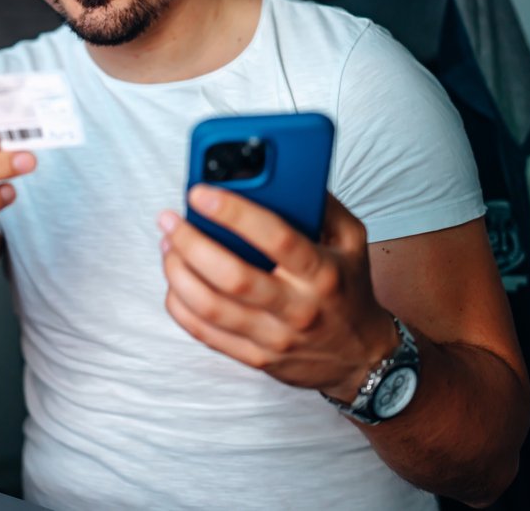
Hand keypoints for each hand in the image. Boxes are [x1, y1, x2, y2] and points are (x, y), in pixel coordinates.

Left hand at [159, 187, 399, 397]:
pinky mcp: (256, 358)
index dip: (234, 213)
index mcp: (321, 272)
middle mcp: (297, 307)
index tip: (200, 193)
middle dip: (191, 243)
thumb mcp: (352, 241)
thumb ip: (321, 204)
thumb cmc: (348, 289)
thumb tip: (282, 171)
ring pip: (211, 307)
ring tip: (168, 244)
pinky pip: (205, 334)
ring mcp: (274, 337)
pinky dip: (180, 305)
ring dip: (178, 272)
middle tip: (170, 218)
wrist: (362, 357)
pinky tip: (174, 281)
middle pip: (232, 276)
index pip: (275, 238)